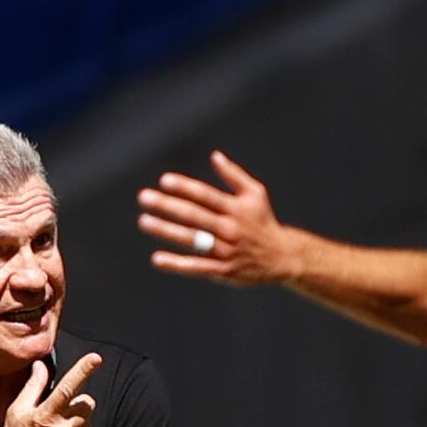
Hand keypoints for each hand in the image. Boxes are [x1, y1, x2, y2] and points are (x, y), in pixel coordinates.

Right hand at [0, 354, 100, 426]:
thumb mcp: (17, 412)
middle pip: (86, 403)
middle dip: (76, 403)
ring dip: (78, 422)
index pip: (67, 388)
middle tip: (59, 414)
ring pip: (89, 421)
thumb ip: (33, 387)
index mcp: (45, 416)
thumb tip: (41, 366)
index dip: (83, 371)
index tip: (95, 359)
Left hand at [138, 151, 296, 285]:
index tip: (164, 181)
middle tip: (144, 198)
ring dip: (167, 230)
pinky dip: (177, 264)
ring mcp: (227, 251)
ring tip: (144, 221)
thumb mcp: (256, 194)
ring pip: (193, 240)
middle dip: (168, 206)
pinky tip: (157, 258)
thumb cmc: (263, 221)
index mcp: (236, 209)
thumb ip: (234, 175)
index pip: (206, 195)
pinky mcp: (225, 271)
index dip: (185, 187)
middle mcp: (230, 229)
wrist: (282, 258)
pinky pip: (198, 267)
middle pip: (195, 215)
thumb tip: (214, 155)